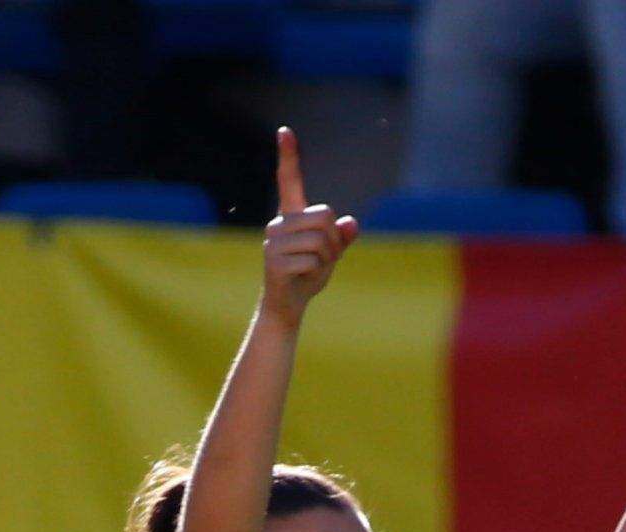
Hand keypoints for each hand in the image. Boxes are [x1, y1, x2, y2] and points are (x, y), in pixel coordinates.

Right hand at [259, 128, 355, 323]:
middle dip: (334, 240)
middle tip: (323, 258)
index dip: (288, 156)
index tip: (284, 131)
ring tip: (312, 269)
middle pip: (324, 216)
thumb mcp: (330, 254)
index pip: (289, 180)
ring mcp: (273, 242)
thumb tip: (352, 224)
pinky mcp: (274, 261)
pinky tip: (303, 278)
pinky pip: (313, 259)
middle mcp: (278, 223)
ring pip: (321, 239)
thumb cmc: (307, 275)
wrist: (286, 306)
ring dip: (327, 258)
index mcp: (290, 216)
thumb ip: (341, 238)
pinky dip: (317, 271)